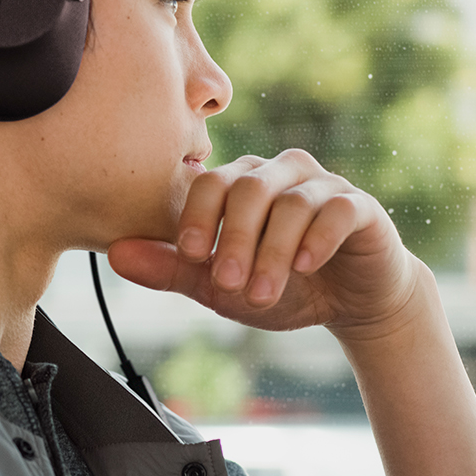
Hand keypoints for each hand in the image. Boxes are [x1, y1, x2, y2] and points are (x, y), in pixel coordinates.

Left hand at [108, 149, 422, 339]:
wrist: (349, 303)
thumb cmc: (278, 285)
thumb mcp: (218, 285)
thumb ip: (171, 268)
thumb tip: (115, 255)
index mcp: (240, 183)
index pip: (210, 182)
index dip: (197, 216)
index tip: (190, 255)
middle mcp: (280, 173)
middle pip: (248, 188)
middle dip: (234, 238)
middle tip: (226, 284)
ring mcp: (322, 185)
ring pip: (291, 202)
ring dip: (272, 252)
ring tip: (261, 296)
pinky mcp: (360, 206)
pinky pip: (338, 208)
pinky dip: (318, 238)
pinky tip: (306, 266)